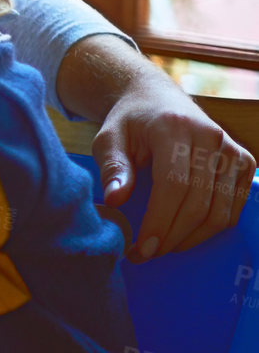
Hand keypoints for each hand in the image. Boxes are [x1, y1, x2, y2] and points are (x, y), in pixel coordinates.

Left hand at [94, 69, 255, 258]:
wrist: (157, 99)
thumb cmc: (130, 122)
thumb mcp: (108, 138)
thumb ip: (113, 168)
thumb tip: (114, 201)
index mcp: (175, 128)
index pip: (174, 185)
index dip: (159, 221)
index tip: (141, 247)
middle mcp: (211, 138)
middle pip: (199, 203)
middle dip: (172, 236)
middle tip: (146, 254)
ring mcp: (232, 150)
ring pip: (221, 210)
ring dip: (192, 238)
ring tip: (162, 246)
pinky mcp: (244, 161)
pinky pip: (235, 206)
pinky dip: (212, 227)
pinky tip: (185, 233)